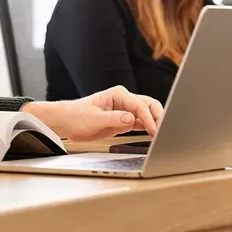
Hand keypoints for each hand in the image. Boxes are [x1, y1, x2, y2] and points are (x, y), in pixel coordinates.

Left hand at [22, 86, 162, 140]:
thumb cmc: (76, 116)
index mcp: (118, 94)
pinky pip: (141, 123)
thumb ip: (113, 118)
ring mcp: (126, 111)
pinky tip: (153, 136)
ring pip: (148, 114)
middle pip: (149, 106)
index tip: (154, 130)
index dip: (149, 118)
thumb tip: (131, 118)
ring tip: (162, 136)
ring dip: (156, 123)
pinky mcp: (124, 121)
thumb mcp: (94, 118)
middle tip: (163, 132)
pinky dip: (149, 129)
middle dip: (158, 117)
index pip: (140, 105)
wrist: (67, 122)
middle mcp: (124, 100)